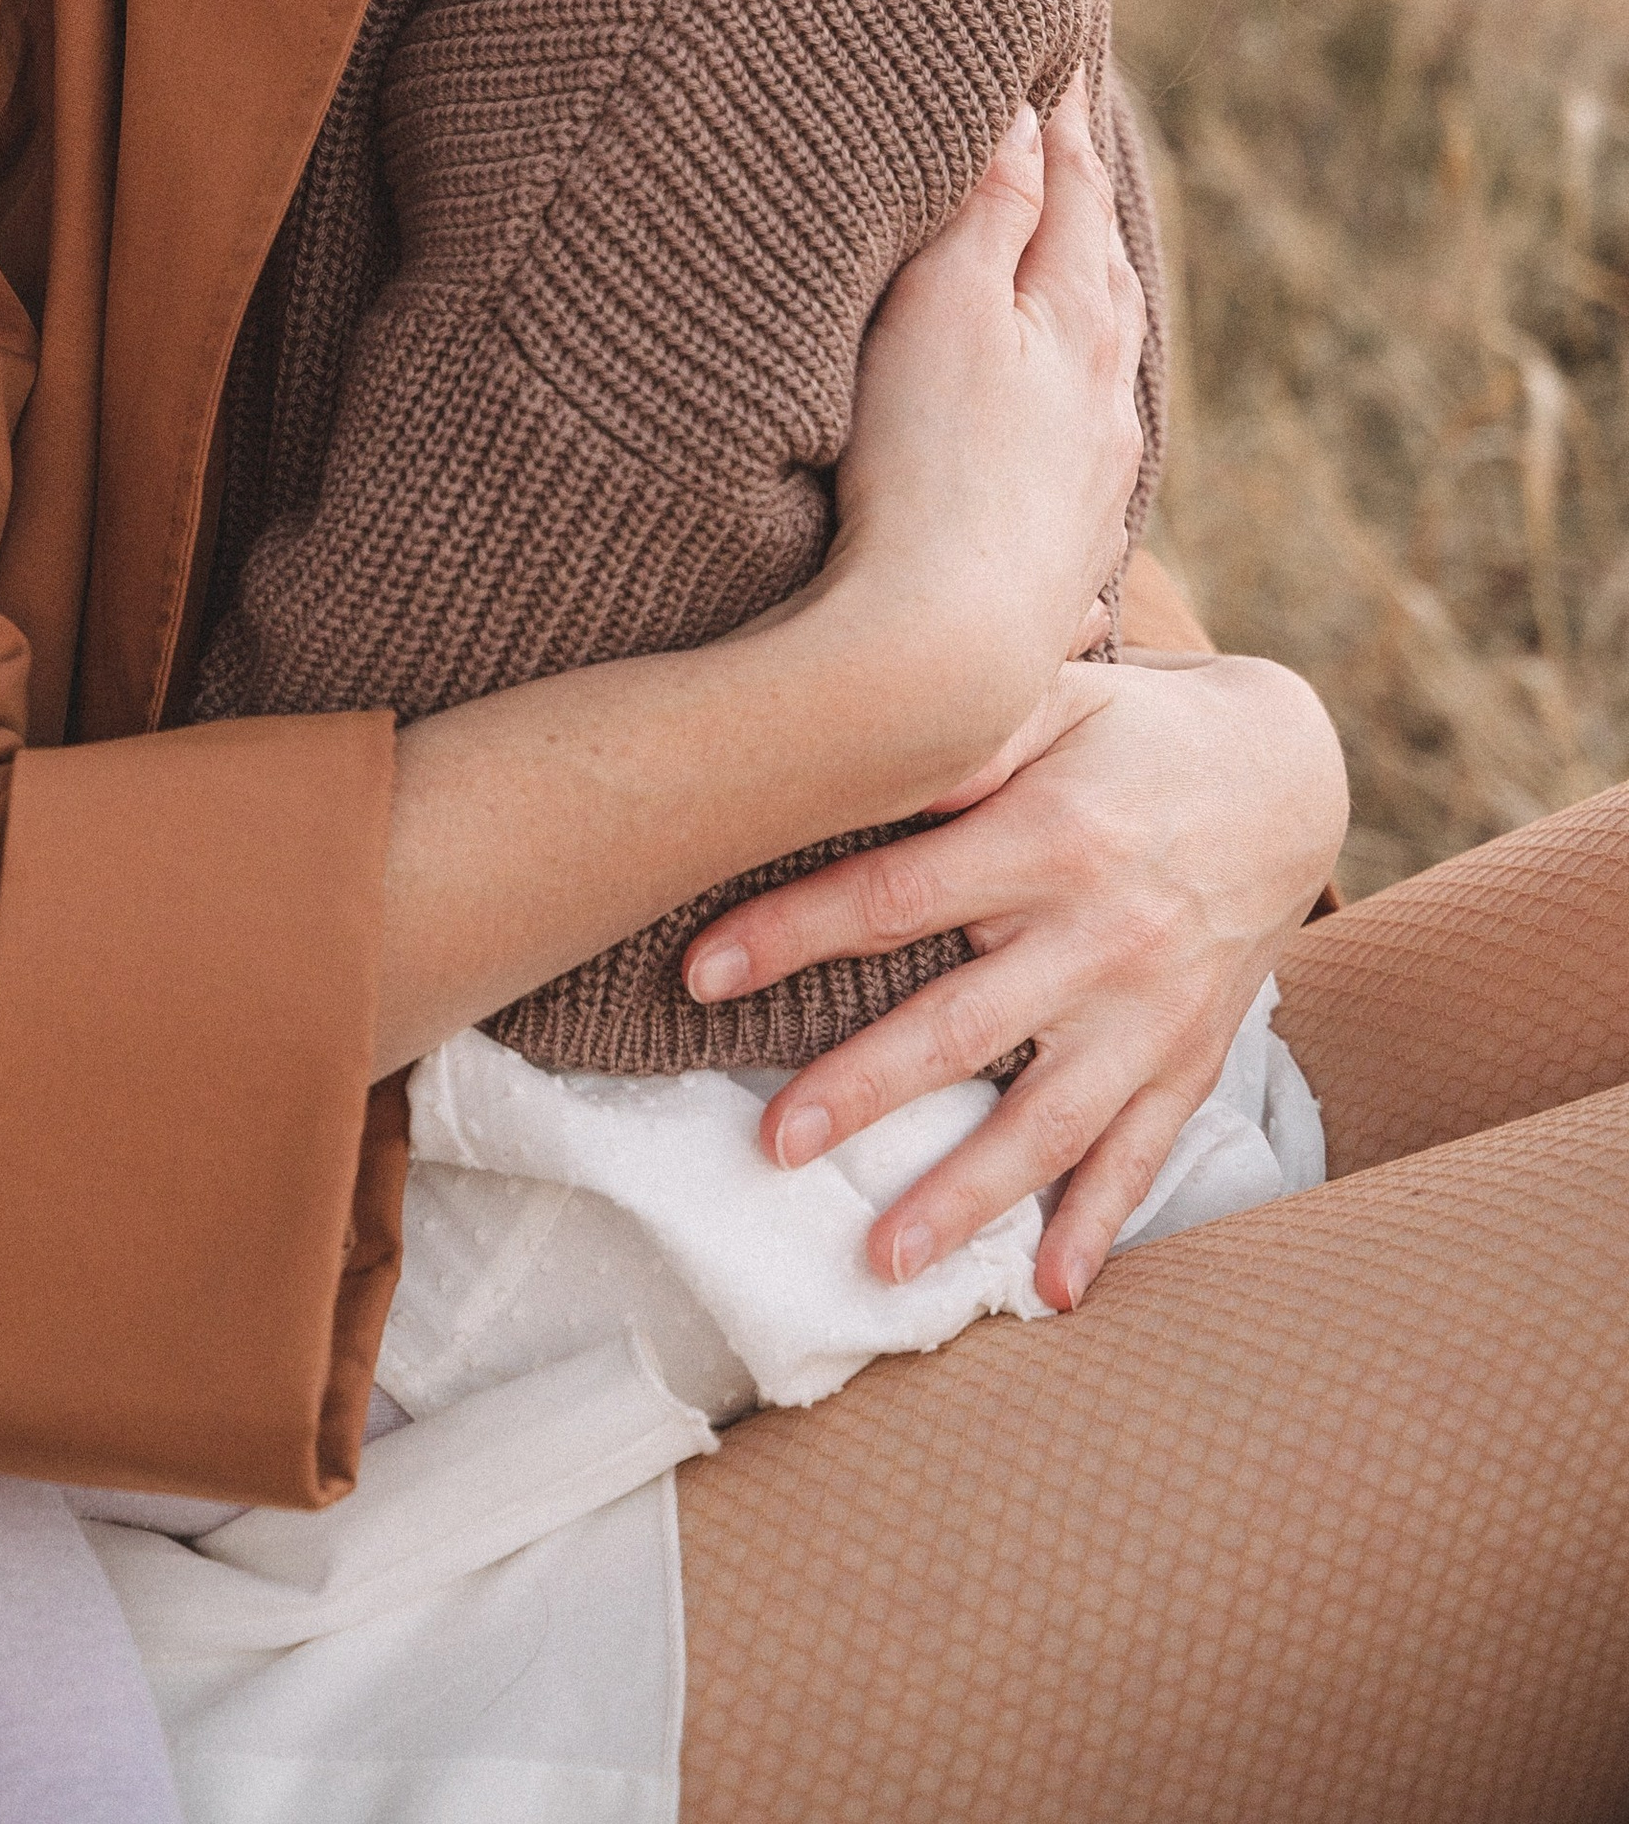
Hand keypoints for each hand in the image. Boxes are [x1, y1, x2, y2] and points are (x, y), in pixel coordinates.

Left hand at [685, 649, 1347, 1307]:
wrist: (1290, 778)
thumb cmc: (1133, 731)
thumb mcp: (1056, 698)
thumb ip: (961, 729)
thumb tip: (846, 734)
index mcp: (1049, 835)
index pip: (898, 894)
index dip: (795, 932)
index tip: (701, 974)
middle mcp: (1101, 933)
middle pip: (961, 1026)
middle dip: (862, 1091)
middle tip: (775, 1146)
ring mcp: (1149, 1011)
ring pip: (1048, 1119)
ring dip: (964, 1195)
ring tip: (882, 1259)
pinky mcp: (1190, 1059)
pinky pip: (1142, 1153)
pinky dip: (1096, 1226)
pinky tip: (1046, 1292)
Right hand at [818, 74, 1146, 770]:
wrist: (941, 649)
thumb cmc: (925, 461)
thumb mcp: (945, 306)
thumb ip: (989, 210)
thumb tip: (1031, 116)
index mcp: (1077, 324)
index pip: (1075, 201)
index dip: (1064, 132)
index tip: (1063, 72)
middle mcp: (1104, 403)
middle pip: (1105, 285)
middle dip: (1087, 216)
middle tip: (1078, 157)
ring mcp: (1090, 488)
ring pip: (1107, 383)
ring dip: (1094, 323)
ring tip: (1084, 291)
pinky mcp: (1062, 563)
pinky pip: (1088, 480)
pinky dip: (1085, 440)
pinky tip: (1086, 462)